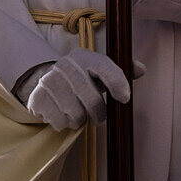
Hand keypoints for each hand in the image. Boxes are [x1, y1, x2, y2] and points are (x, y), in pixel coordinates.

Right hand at [26, 49, 142, 130]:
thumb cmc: (81, 78)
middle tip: (100, 118)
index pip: (104, 66)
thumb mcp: (99, 71)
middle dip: (99, 114)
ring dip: (80, 120)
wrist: (45, 80)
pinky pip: (60, 122)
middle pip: (91, 99)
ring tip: (77, 112)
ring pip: (75, 114)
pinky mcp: (38, 97)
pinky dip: (64, 124)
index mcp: (84, 57)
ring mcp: (50, 81)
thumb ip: (121, 71)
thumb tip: (141, 70)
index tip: (125, 98)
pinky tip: (62, 113)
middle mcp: (66, 66)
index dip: (117, 81)